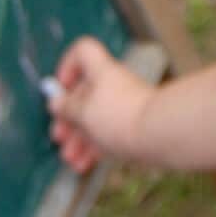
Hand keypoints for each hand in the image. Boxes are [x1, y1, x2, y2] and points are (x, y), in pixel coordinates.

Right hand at [48, 37, 156, 172]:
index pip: (82, 52)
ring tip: (70, 158)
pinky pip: (108, 134)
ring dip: (78, 140)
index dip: (67, 66)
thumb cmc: (120, 117)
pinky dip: (94, 148)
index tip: (60, 89)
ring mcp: (124, 106)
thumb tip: (56, 102)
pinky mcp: (133, 127)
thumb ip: (66, 107)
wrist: (159, 135)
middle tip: (59, 135)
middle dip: (68, 118)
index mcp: (100, 71)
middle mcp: (113, 85)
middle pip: (84, 94)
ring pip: (95, 119)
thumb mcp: (82, 112)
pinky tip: (84, 164)